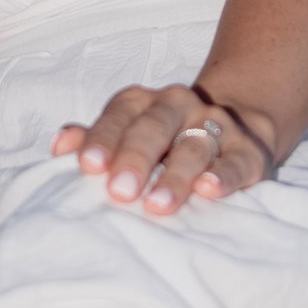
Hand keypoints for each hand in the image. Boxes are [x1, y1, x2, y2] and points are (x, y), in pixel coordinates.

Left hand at [54, 83, 276, 213]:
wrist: (236, 124)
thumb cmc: (166, 140)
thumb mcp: (129, 133)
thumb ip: (96, 139)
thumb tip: (60, 145)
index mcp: (145, 102)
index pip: (120, 113)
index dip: (103, 138)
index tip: (88, 166)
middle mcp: (179, 106)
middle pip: (155, 126)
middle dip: (135, 157)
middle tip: (119, 192)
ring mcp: (216, 125)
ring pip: (195, 145)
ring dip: (175, 175)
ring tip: (157, 205)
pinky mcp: (248, 151)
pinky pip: (237, 161)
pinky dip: (223, 175)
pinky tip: (209, 189)